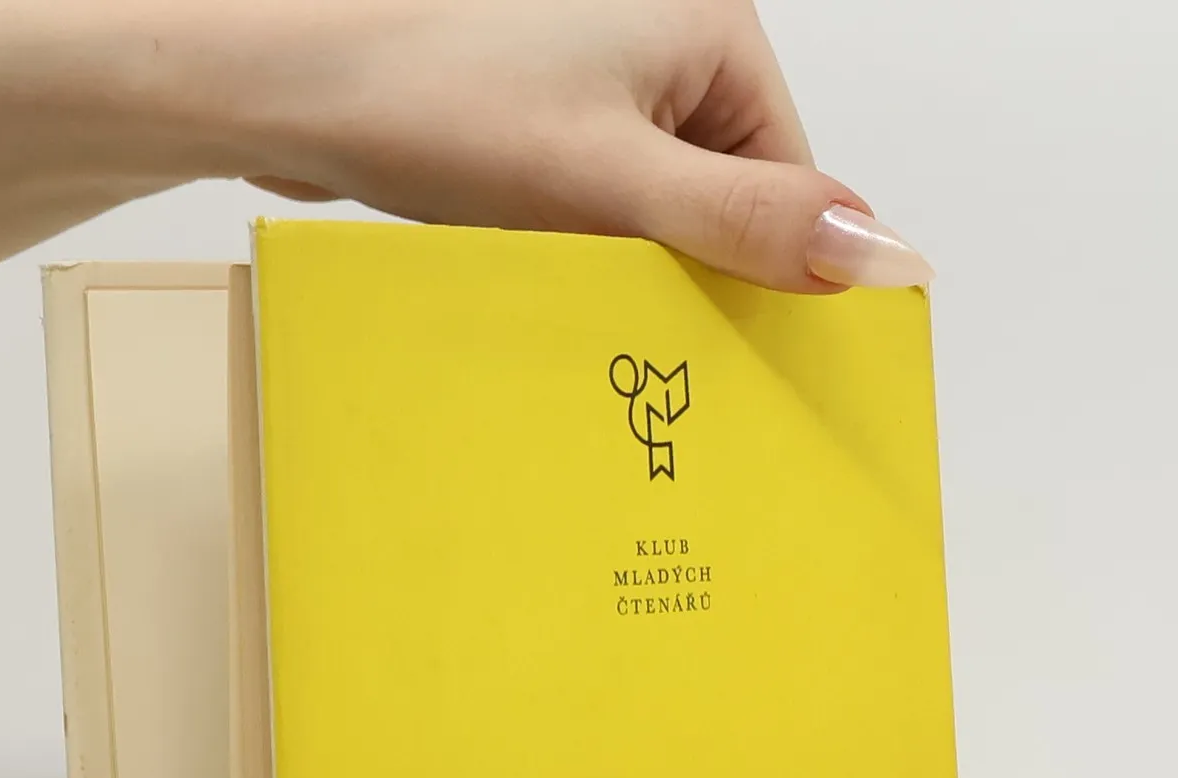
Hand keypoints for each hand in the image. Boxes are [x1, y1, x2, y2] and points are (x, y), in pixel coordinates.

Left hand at [210, 0, 930, 291]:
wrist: (289, 87)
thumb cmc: (432, 105)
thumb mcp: (614, 183)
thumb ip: (750, 227)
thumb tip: (888, 256)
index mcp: (708, 24)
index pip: (787, 176)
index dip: (761, 269)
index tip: (729, 345)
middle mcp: (661, 36)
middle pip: (720, 195)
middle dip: (677, 268)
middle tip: (630, 318)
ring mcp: (594, 70)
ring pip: (651, 208)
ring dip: (618, 264)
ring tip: (566, 278)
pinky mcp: (539, 111)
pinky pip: (592, 199)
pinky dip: (571, 245)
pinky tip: (531, 263)